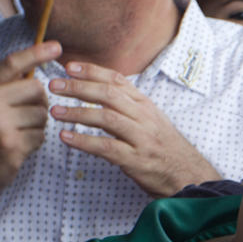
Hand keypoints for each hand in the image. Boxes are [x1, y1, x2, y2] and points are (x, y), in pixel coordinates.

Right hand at [0, 41, 54, 197]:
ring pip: (43, 114)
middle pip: (38, 89)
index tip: (57, 46)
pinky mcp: (12, 145)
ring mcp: (0, 125)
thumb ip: (5, 89)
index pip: (13, 63)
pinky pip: (41, 136)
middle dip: (40, 102)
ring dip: (39, 125)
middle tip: (28, 116)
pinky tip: (21, 146)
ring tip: (21, 133)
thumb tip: (36, 72)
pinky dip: (36, 142)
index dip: (36, 52)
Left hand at [50, 61, 219, 196]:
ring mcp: (141, 138)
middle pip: (108, 95)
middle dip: (78, 88)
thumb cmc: (164, 148)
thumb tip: (98, 90)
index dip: (91, 71)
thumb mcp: (150, 120)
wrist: (188, 175)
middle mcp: (144, 117)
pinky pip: (106, 147)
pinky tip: (66, 138)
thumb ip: (128, 105)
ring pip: (106, 118)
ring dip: (78, 113)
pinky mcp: (136, 160)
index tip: (69, 66)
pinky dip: (84, 141)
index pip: (117, 80)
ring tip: (56, 111)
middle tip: (54, 85)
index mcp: (145, 105)